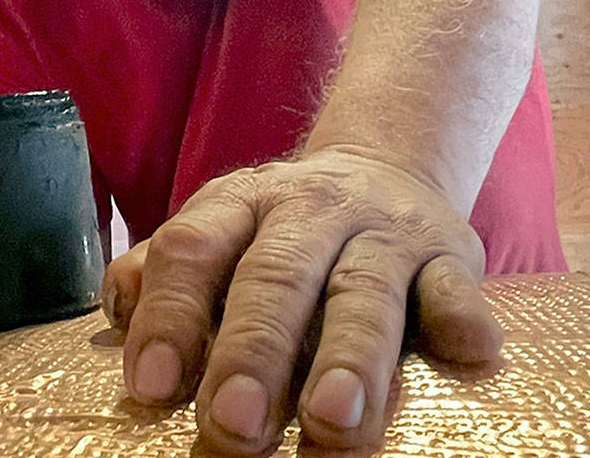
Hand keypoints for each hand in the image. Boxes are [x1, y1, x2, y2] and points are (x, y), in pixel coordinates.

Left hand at [101, 148, 502, 455]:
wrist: (386, 164)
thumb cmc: (284, 228)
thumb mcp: (222, 229)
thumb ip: (168, 274)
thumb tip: (121, 321)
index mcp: (241, 204)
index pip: (194, 249)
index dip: (170, 316)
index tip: (152, 387)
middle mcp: (310, 210)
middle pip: (276, 277)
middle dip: (254, 353)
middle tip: (233, 426)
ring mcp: (382, 231)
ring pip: (364, 292)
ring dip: (351, 357)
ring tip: (333, 420)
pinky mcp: (449, 253)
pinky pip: (456, 285)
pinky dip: (461, 317)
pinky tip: (468, 352)